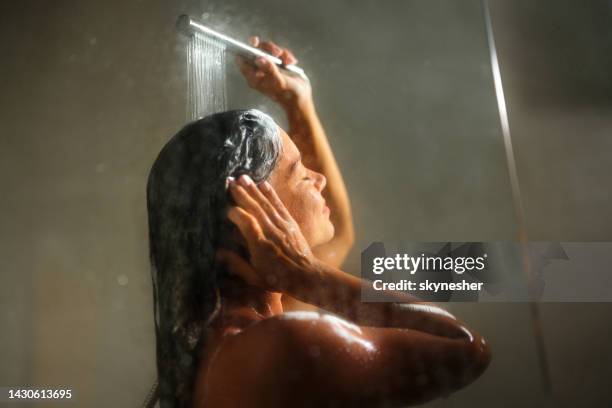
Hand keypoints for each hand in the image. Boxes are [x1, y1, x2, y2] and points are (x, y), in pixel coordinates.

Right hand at [217, 174, 319, 291]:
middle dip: (242, 194)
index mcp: (261, 246)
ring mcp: (283, 226)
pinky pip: (279, 205)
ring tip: (242, 177)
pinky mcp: (291, 223)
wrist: (307, 276)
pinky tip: (263, 184)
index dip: (236, 214)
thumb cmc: (278, 280)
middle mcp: (272, 232)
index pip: (247, 223)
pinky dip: (271, 194)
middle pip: (255, 209)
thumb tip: (218, 253)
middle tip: (229, 181)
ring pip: (266, 204)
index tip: (226, 208)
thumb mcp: (255, 278)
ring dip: (254, 190)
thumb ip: (237, 265)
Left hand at [236, 37, 311, 108]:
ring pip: (269, 49)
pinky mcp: (278, 63)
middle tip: (277, 53)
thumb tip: (259, 59)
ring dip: (280, 52)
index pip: (242, 60)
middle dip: (268, 49)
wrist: (301, 96)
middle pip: (257, 50)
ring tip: (288, 61)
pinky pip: (280, 52)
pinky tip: (291, 63)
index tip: (254, 43)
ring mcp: (269, 66)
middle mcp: (259, 70)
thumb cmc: (288, 94)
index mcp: (254, 77)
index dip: (245, 50)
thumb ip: (270, 70)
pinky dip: (287, 56)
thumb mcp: (279, 82)